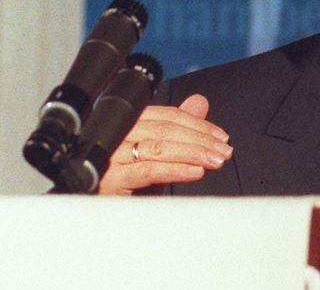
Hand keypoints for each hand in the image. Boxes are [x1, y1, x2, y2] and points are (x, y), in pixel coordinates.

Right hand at [98, 94, 232, 194]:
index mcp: (127, 122)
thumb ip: (177, 128)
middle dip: (201, 139)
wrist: (94, 217)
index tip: (221, 136)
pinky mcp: (110, 180)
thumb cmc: (124, 182)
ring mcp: (111, 157)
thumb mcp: (156, 155)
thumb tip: (199, 102)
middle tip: (224, 150)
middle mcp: (117, 135)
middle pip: (166, 129)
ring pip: (160, 147)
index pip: (168, 116)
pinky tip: (194, 172)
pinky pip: (148, 169)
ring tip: (215, 160)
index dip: (198, 124)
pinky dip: (175, 169)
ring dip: (194, 153)